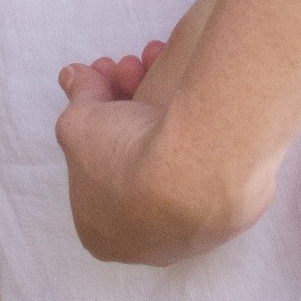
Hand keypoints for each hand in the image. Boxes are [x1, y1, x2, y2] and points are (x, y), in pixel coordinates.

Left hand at [54, 0, 274, 267]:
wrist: (201, 170)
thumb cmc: (127, 156)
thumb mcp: (80, 121)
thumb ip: (77, 98)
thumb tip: (72, 76)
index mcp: (100, 235)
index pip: (91, 170)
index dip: (95, 117)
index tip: (106, 79)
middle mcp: (144, 243)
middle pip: (131, 159)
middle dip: (126, 106)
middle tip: (132, 66)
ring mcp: (191, 232)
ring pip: (170, 156)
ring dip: (160, 104)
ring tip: (160, 57)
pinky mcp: (228, 210)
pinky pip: (206, 157)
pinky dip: (198, 122)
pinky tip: (195, 88)